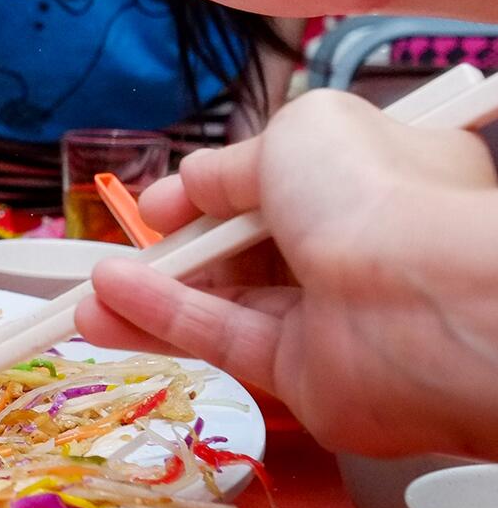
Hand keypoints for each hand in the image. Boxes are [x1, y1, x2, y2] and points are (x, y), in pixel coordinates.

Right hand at [73, 91, 497, 457]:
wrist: (418, 305)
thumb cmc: (373, 196)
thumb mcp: (296, 133)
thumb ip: (232, 163)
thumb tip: (192, 186)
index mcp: (374, 179)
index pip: (285, 182)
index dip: (220, 188)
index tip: (165, 199)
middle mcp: (356, 246)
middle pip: (249, 245)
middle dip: (181, 243)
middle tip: (123, 243)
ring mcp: (330, 315)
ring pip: (227, 299)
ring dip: (154, 289)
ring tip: (89, 288)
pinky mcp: (303, 374)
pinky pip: (223, 340)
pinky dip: (163, 320)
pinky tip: (108, 305)